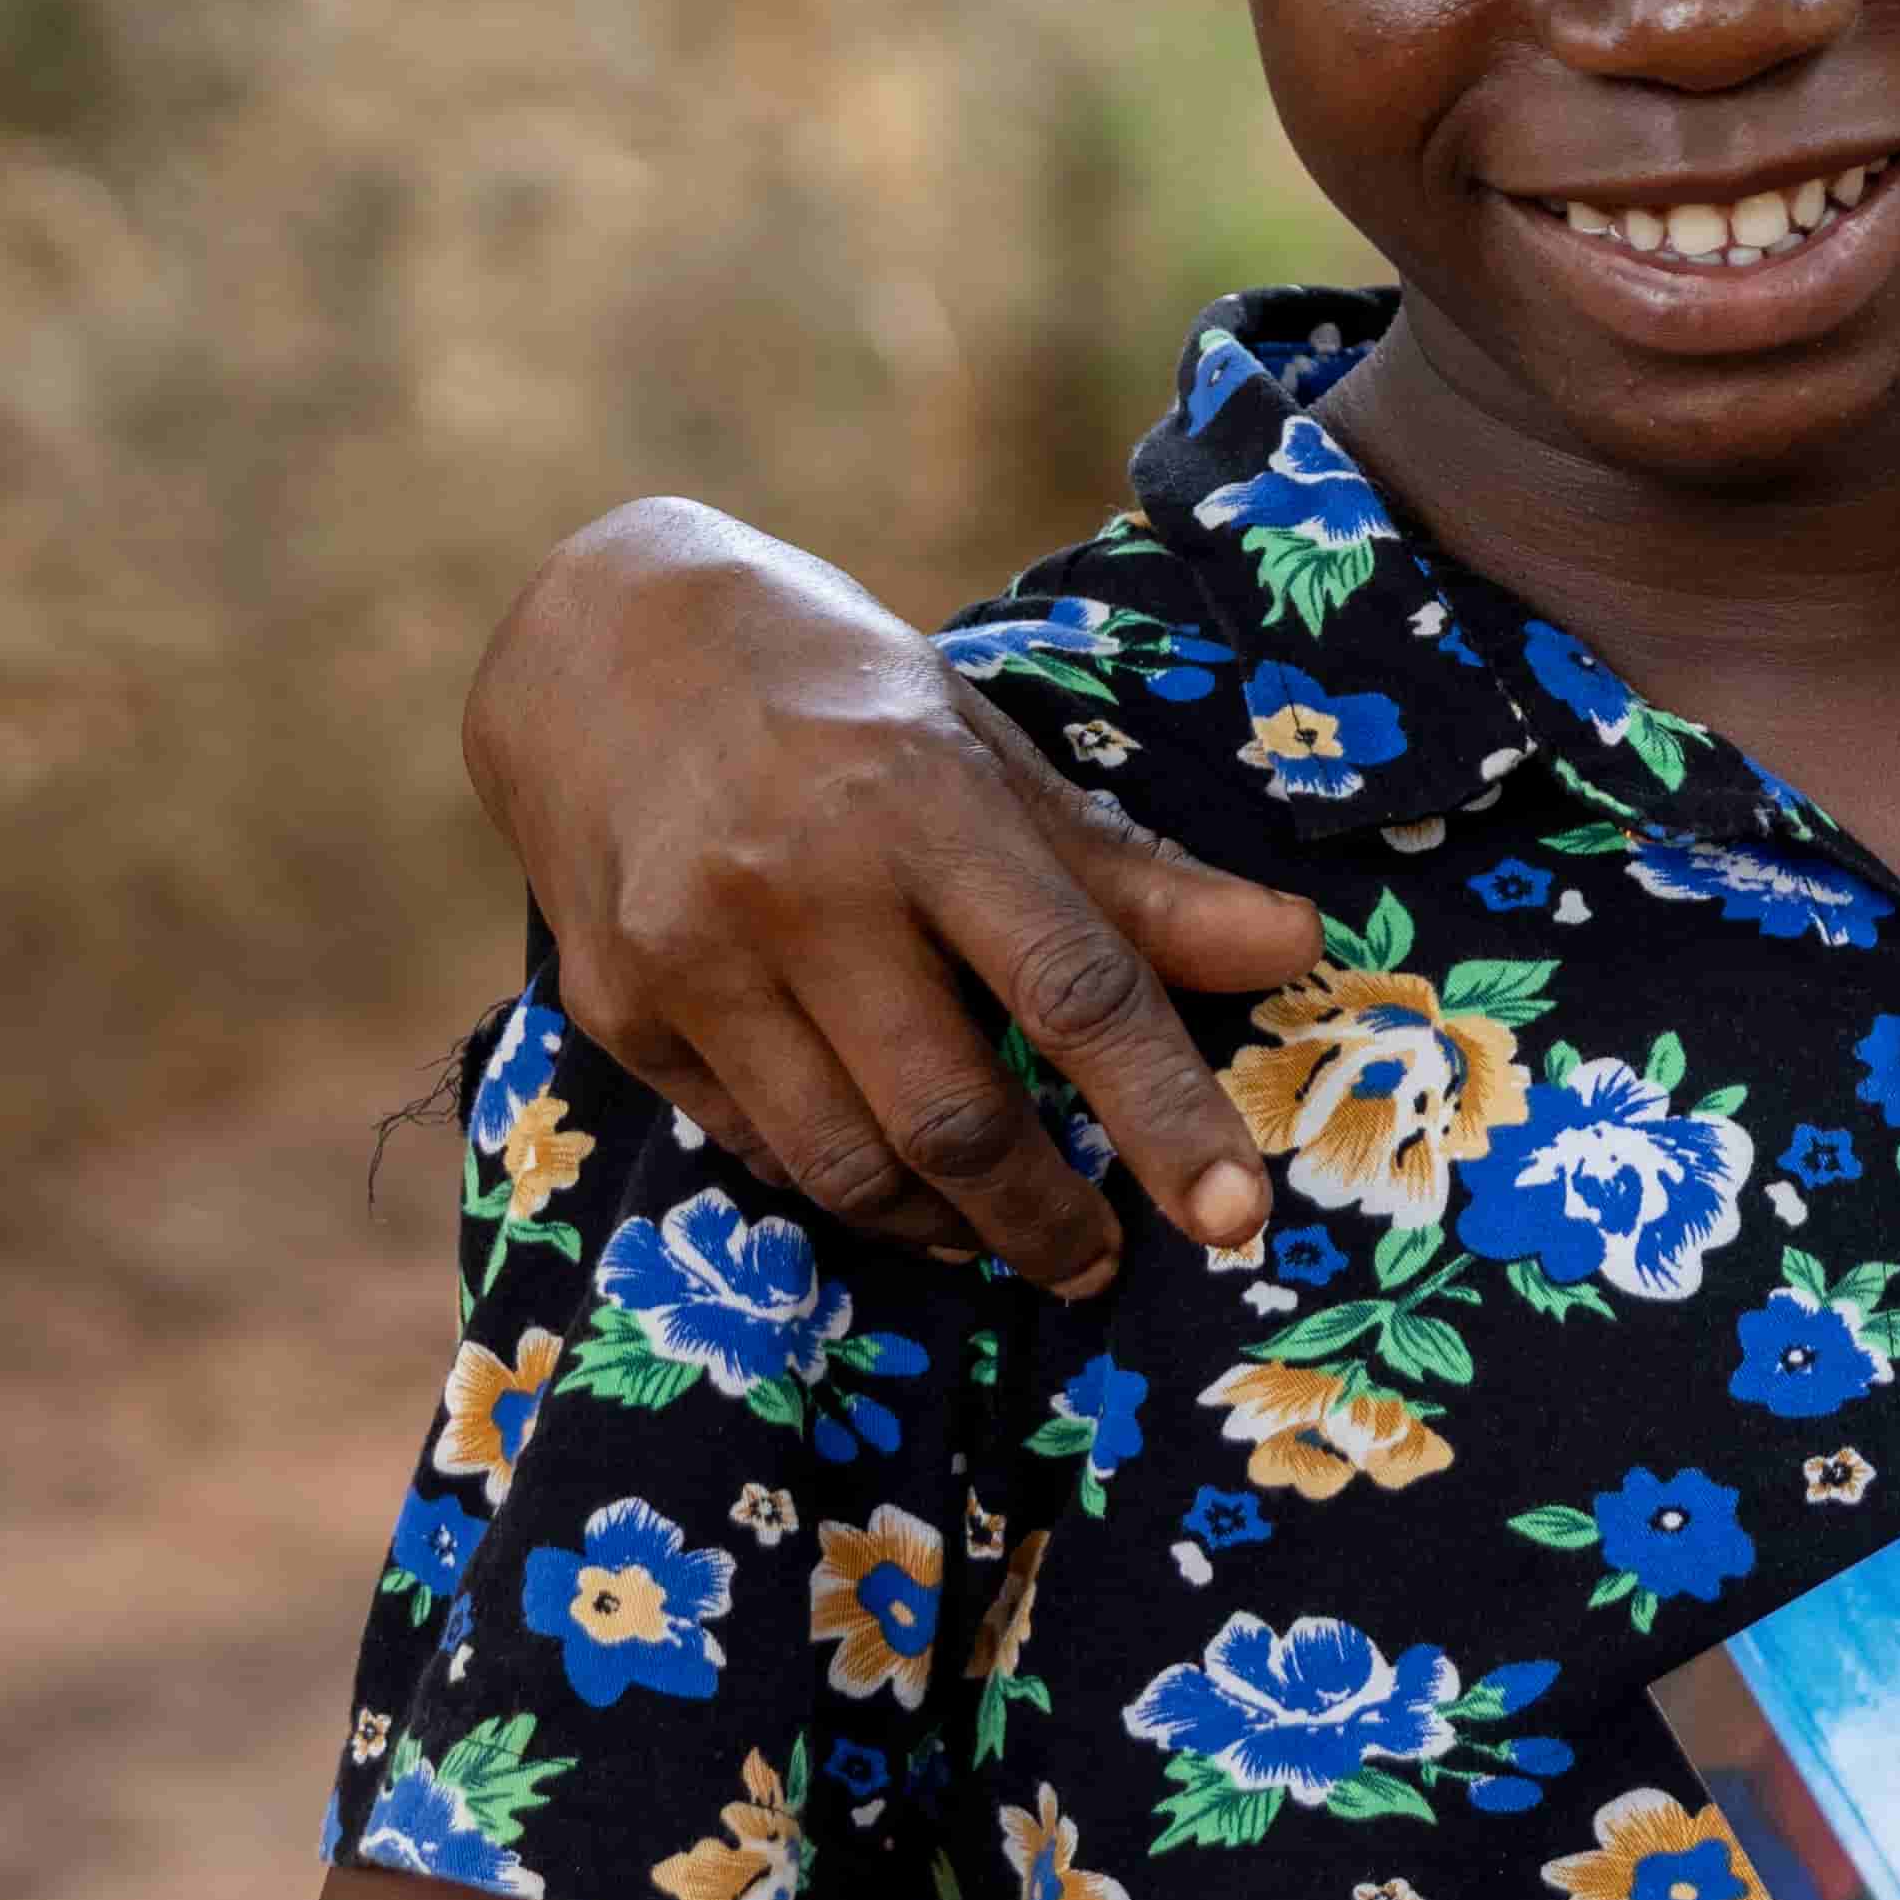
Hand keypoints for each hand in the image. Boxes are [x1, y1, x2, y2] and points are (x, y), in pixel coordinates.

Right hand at [459, 497, 1322, 1290]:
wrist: (602, 641)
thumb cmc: (840, 702)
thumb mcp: (990, 758)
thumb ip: (1133, 878)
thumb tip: (1298, 948)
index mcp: (920, 802)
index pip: (1073, 985)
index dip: (1164, 1113)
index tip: (1235, 1217)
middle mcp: (797, 884)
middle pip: (954, 1114)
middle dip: (1048, 1216)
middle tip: (1103, 1258)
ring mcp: (691, 956)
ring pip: (847, 1164)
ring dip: (947, 1226)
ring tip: (999, 1230)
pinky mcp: (617, 1010)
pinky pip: (757, 1148)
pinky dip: (839, 1179)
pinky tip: (880, 1163)